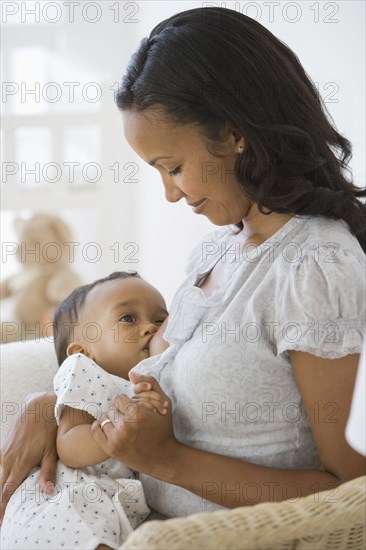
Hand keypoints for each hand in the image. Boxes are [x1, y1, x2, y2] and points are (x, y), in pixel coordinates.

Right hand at [0, 392, 57, 524]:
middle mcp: (8, 460)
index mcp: (19, 464)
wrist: (38, 406)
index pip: (7, 492)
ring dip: (4, 489)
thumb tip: (49, 491)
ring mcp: (4, 453)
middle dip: (0, 503)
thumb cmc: (48, 429)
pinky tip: (11, 481)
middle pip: (1, 487)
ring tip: (8, 502)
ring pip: (2, 477)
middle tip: (3, 519)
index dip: (3, 509)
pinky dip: (6, 476)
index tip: (2, 523)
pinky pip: (3, 466)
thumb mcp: (52, 451)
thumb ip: (49, 472)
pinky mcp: (4, 447)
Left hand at [91, 374, 178, 478]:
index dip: (127, 403)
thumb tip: (131, 373)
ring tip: (124, 427)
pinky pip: (96, 430)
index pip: (118, 399)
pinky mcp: (111, 449)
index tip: (135, 410)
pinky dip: (101, 427)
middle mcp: (125, 427)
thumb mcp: (164, 402)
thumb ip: (149, 383)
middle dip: (120, 412)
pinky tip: (112, 429)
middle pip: (111, 409)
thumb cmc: (164, 428)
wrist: (163, 457)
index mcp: (137, 414)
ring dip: (113, 421)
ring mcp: (116, 440)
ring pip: (105, 419)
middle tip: (131, 420)